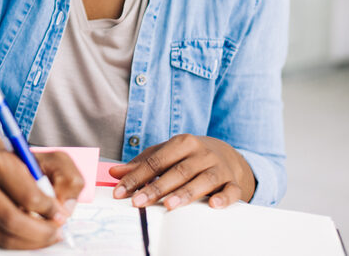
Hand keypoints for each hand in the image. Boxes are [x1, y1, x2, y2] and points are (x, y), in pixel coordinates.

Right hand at [0, 149, 83, 248]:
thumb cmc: (25, 166)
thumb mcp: (53, 161)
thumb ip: (68, 179)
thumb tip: (65, 207)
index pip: (27, 196)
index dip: (49, 210)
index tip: (60, 214)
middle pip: (11, 220)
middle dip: (41, 232)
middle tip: (56, 231)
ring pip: (4, 236)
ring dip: (32, 241)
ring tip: (47, 234)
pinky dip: (19, 243)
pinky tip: (30, 234)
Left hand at [108, 134, 254, 209]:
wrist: (226, 154)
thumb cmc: (188, 156)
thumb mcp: (166, 153)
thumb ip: (141, 163)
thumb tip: (115, 172)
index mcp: (182, 143)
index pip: (156, 161)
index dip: (137, 176)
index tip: (121, 191)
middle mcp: (201, 153)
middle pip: (177, 171)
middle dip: (156, 187)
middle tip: (139, 202)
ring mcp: (218, 167)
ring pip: (202, 180)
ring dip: (186, 193)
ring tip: (169, 205)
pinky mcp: (233, 182)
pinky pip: (231, 190)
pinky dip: (224, 197)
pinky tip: (213, 205)